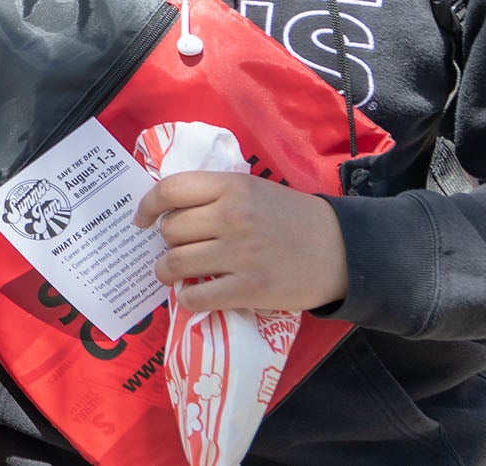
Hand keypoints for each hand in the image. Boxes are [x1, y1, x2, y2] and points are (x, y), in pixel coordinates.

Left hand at [132, 172, 347, 313]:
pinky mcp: (249, 288)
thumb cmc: (294, 218)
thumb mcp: (255, 190)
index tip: (142, 219)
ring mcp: (240, 254)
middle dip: (167, 241)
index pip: (170, 190)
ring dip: (168, 271)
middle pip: (171, 230)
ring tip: (175, 273)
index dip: (147, 205)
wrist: (343, 250)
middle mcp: (232, 217)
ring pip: (176, 263)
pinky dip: (187, 299)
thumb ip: (216, 195)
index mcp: (232, 187)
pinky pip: (197, 297)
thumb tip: (168, 212)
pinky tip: (193, 294)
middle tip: (178, 248)